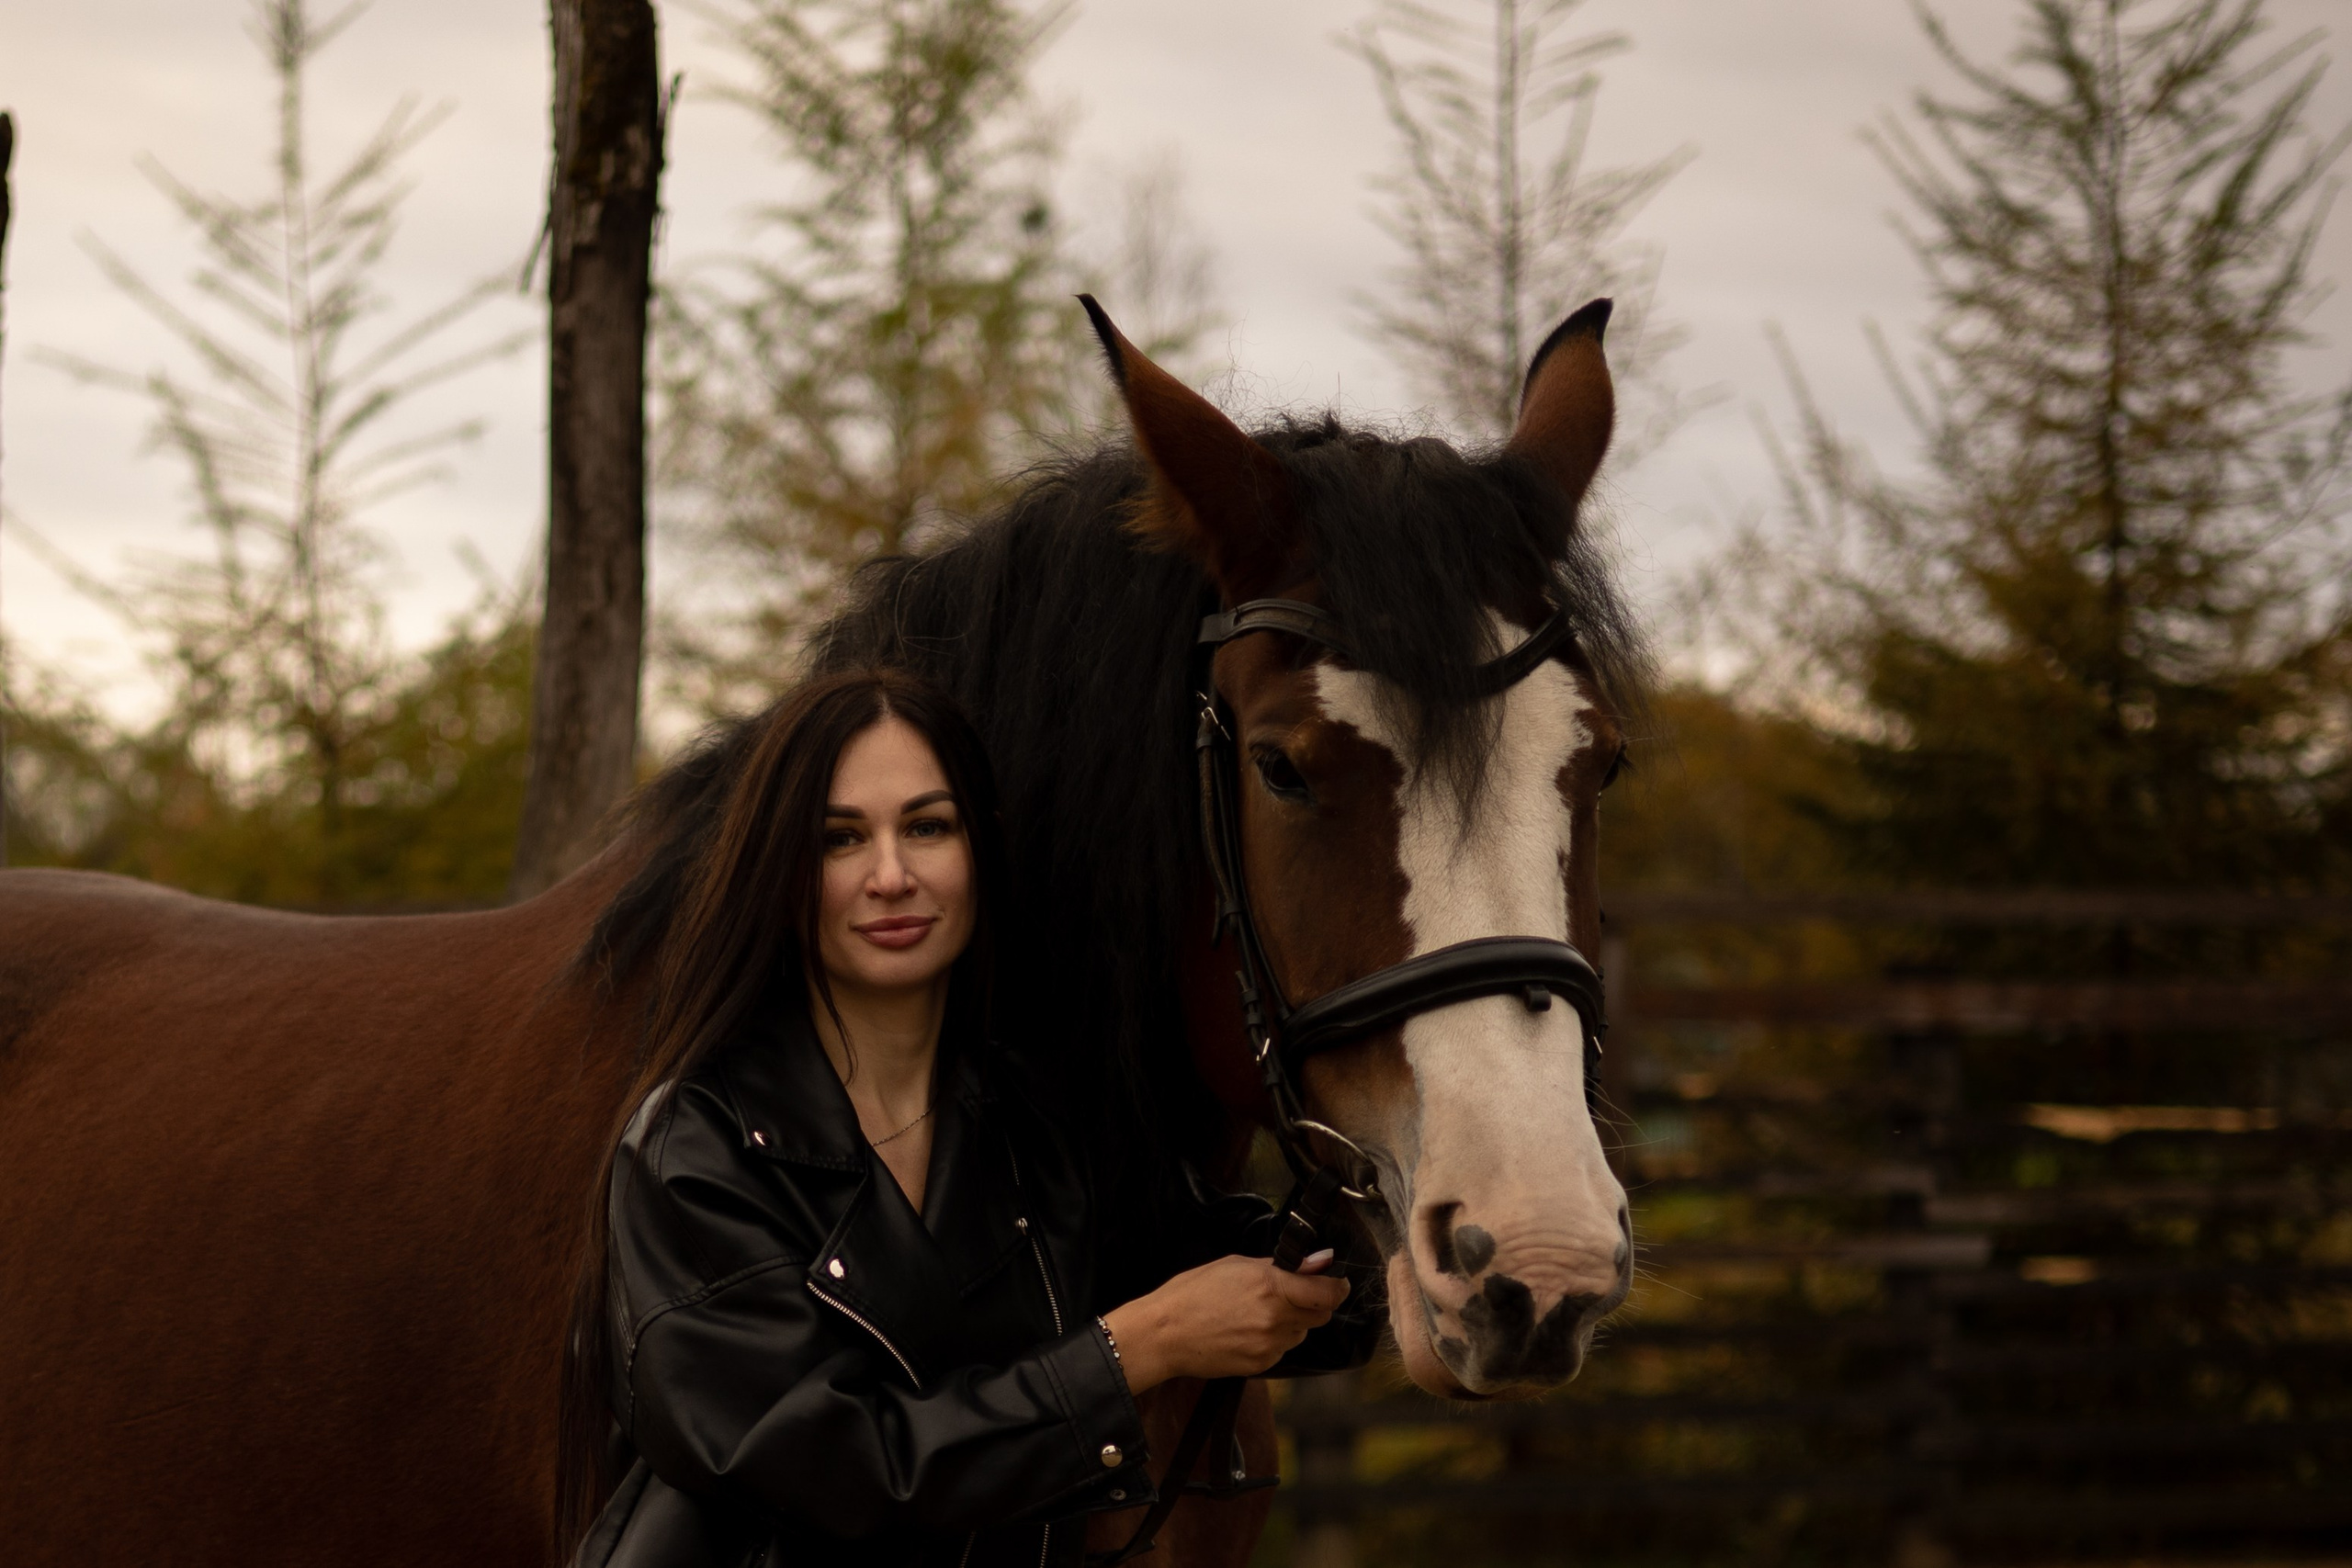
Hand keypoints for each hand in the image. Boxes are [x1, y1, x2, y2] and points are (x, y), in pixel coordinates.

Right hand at [1100, 1251, 1349, 1396]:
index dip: (1337, 1287)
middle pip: (1321, 1315)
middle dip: (1314, 1303)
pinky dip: (1274, 1339)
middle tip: (1292, 1294)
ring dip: (1292, 1322)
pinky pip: (1282, 1349)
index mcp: (1272, 1287)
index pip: (1328, 1293)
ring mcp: (1270, 1345)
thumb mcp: (1237, 1264)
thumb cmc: (1193, 1293)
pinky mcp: (1262, 1365)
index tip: (1336, 1282)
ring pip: (1301, 1333)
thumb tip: (1318, 1263)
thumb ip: (1281, 1266)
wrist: (1165, 1334)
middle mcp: (1276, 1319)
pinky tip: (1248, 1329)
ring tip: (1259, 1312)